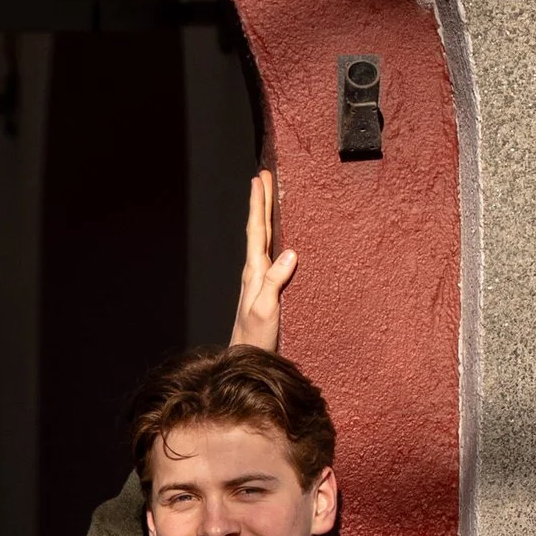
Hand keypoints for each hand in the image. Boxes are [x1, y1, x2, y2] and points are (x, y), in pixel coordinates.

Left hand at [228, 168, 296, 353]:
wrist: (246, 359)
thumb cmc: (255, 338)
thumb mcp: (266, 310)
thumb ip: (275, 282)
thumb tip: (290, 252)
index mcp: (254, 271)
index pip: (256, 230)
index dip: (258, 204)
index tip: (259, 179)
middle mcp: (255, 272)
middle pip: (259, 229)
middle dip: (262, 202)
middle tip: (264, 176)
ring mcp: (260, 281)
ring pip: (264, 240)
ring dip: (267, 217)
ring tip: (271, 198)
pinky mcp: (267, 290)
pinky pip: (272, 256)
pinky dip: (276, 240)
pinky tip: (282, 240)